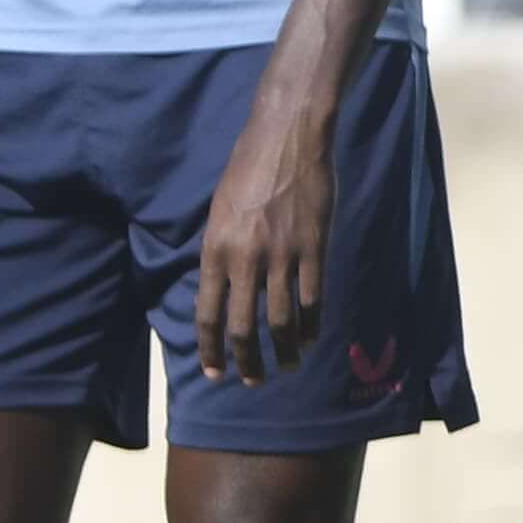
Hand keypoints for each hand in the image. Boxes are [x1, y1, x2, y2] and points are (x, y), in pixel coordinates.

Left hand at [193, 87, 336, 383]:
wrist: (286, 140)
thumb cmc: (245, 171)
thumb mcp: (217, 213)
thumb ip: (220, 252)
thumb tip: (222, 288)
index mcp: (214, 250)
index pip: (207, 313)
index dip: (211, 348)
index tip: (214, 373)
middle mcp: (244, 259)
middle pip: (243, 326)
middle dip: (246, 361)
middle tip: (251, 382)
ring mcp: (282, 256)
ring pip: (281, 320)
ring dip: (284, 351)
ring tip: (287, 369)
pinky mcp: (314, 248)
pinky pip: (313, 298)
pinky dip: (312, 324)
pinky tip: (311, 339)